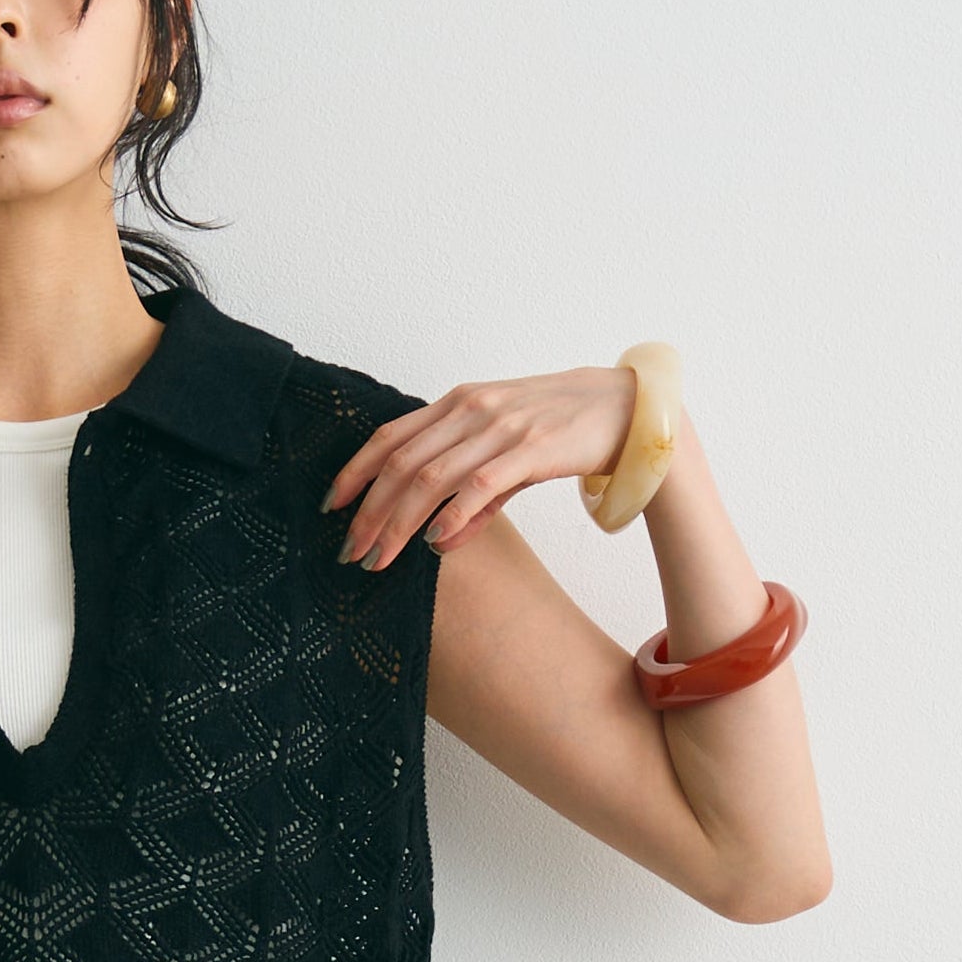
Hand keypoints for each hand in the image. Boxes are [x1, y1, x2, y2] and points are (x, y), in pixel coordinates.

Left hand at [322, 366, 644, 568]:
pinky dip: (451, 513)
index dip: (357, 472)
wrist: (628, 409)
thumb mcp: (508, 457)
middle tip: (351, 551)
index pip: (391, 437)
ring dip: (398, 522)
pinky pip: (479, 484)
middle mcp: (472, 409)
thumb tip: (439, 542)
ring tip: (379, 558)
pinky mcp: (532, 447)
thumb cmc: (563, 429)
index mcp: (459, 403)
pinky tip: (433, 542)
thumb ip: (473, 497)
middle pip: (401, 462)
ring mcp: (501, 426)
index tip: (333, 507)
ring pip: (430, 476)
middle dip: (369, 511)